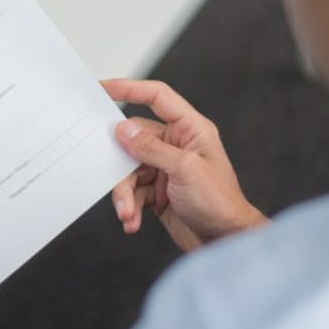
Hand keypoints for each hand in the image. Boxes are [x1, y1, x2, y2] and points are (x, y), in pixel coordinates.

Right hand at [102, 79, 265, 250]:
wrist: (225, 240)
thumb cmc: (220, 203)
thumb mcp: (185, 170)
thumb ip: (152, 148)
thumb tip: (124, 129)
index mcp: (190, 129)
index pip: (157, 98)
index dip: (130, 88)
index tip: (103, 87)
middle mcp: (177, 145)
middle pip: (134, 141)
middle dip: (121, 166)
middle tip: (114, 179)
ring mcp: (166, 168)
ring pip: (130, 171)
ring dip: (125, 194)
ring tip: (128, 212)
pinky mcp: (158, 191)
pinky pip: (133, 192)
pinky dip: (130, 206)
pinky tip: (133, 221)